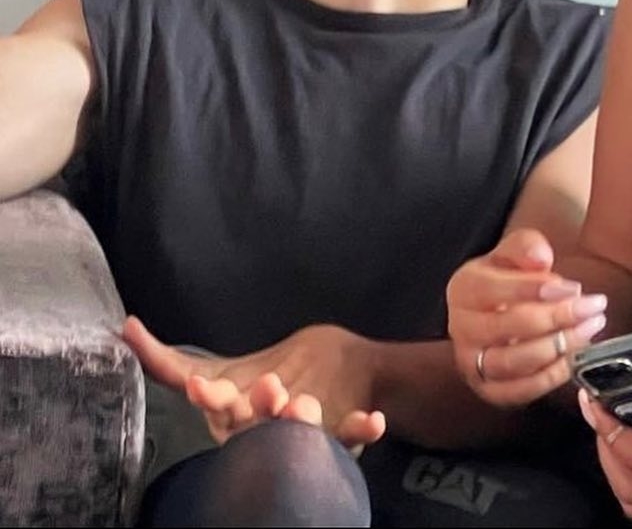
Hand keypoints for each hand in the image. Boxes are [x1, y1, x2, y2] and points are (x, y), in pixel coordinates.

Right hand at [123, 316, 386, 449]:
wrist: (341, 377)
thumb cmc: (276, 374)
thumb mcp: (224, 368)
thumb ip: (169, 360)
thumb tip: (124, 328)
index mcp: (235, 413)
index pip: (217, 405)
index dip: (210, 397)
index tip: (202, 386)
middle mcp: (266, 428)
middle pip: (258, 423)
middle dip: (259, 408)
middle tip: (267, 389)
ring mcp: (305, 433)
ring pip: (302, 431)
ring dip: (302, 421)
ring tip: (304, 405)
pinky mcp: (343, 435)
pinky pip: (356, 435)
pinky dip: (364, 430)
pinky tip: (375, 421)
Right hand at [445, 227, 607, 407]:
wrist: (494, 309)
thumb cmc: (507, 277)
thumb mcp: (515, 251)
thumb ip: (527, 246)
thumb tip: (541, 259)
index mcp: (464, 289)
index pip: (497, 290)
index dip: (537, 290)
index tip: (574, 288)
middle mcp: (461, 329)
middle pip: (511, 327)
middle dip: (558, 317)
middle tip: (593, 308)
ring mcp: (472, 363)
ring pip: (516, 362)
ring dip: (559, 347)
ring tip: (589, 329)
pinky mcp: (488, 389)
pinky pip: (521, 391)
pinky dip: (551, 376)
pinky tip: (575, 356)